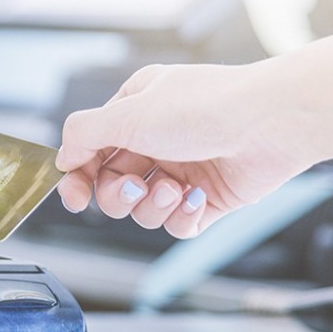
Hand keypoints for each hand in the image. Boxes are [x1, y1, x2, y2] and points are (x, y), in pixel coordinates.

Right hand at [56, 64, 314, 238]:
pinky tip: (195, 199)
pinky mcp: (207, 199)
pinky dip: (181, 217)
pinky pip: (177, 224)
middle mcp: (156, 141)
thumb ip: (83, 135)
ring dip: (153, 205)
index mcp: (134, 112)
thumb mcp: (129, 112)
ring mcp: (182, 171)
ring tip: (174, 188)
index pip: (90, 151)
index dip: (77, 177)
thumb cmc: (206, 107)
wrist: (271, 124)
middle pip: (112, 187)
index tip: (74, 196)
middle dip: (118, 194)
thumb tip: (61, 157)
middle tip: (135, 186)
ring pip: (142, 210)